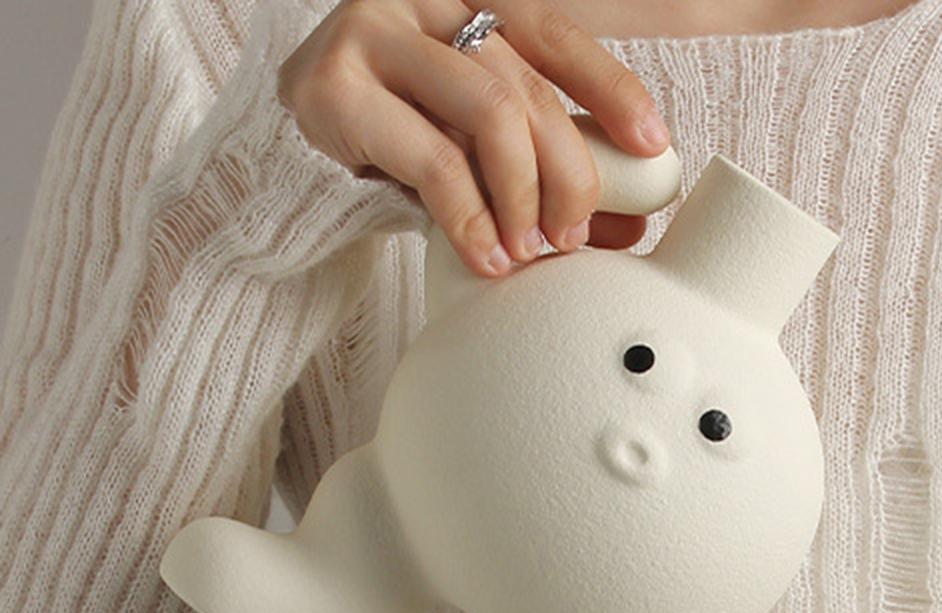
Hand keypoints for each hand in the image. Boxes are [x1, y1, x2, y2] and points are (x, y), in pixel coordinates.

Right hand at [279, 0, 670, 276]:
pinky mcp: (333, 87)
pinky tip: (488, 258)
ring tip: (530, 250)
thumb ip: (544, 167)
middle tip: (574, 235)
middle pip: (526, 86)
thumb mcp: (478, 147)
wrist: (288, 166)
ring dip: (524, 197)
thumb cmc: (398, 148)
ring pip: (490, 113)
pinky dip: (473, 220)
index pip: (553, 33)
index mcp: (464, 0)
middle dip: (568, 172)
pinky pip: (432, 159)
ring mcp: (372, 32)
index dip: (610, 89)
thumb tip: (632, 223)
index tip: (653, 144)